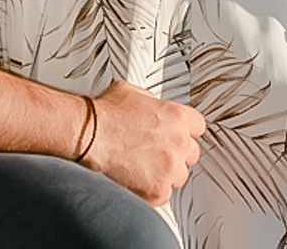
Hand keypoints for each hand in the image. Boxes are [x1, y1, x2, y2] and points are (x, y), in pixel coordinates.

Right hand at [83, 80, 204, 205]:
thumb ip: (154, 103)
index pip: (198, 127)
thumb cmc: (105, 114)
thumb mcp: (134, 92)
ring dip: (165, 173)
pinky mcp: (158, 190)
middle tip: (154, 152)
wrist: (88, 135)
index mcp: (178, 117)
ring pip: (179, 176)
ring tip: (142, 166)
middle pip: (191, 153)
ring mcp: (170, 168)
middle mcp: (179, 142)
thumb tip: (156, 109)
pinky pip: (163, 194)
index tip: (175, 135)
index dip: (184, 131)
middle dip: (175, 153)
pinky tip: (135, 178)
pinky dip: (151, 190)